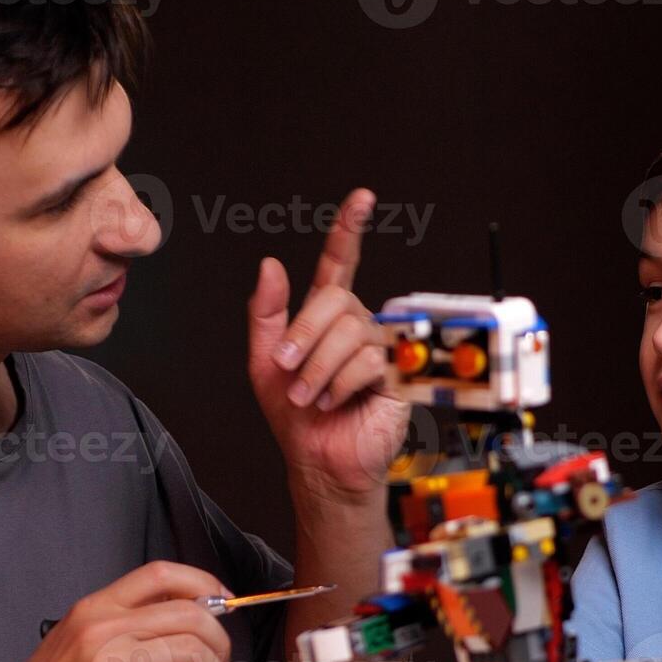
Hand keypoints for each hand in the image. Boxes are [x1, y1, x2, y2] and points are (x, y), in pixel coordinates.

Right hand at [0, 561, 233, 661]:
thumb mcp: (74, 648)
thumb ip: (118, 631)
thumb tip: (176, 626)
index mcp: (92, 610)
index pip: (160, 575)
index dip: (203, 584)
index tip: (224, 603)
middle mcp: (101, 627)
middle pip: (188, 613)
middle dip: (219, 641)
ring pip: (192, 650)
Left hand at [247, 188, 410, 503]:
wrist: (317, 462)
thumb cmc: (295, 418)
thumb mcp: (264, 362)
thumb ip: (266, 313)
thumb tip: (269, 264)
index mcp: (328, 318)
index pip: (340, 264)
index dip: (349, 230)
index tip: (361, 199)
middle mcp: (357, 328)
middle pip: (336, 302)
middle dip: (305, 335)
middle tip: (287, 367)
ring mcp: (379, 350)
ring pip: (351, 333)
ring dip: (319, 367)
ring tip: (309, 395)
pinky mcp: (397, 377)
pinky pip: (368, 362)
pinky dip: (340, 384)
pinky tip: (334, 401)